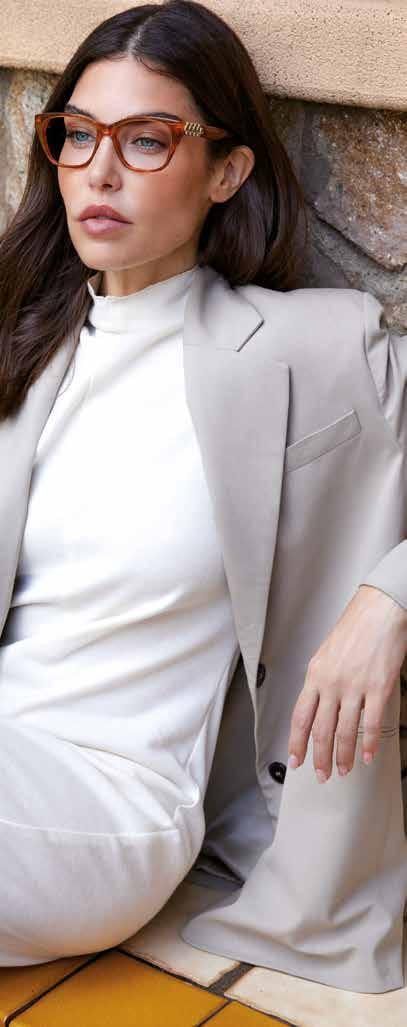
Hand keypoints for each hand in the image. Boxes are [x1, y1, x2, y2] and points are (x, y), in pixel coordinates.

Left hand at [287, 585, 406, 781]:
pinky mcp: (378, 688)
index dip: (296, 742)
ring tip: (343, 770)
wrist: (379, 610)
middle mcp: (331, 683)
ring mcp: (354, 687)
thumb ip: (322, 682)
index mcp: (315, 675)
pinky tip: (366, 756)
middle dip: (319, 757)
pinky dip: (368, 744)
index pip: (300, 717)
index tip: (296, 760)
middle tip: (321, 774)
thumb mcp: (326, 654)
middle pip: (320, 730)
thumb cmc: (355, 628)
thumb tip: (320, 707)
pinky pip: (371, 724)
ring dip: (343, 756)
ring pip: (344, 732)